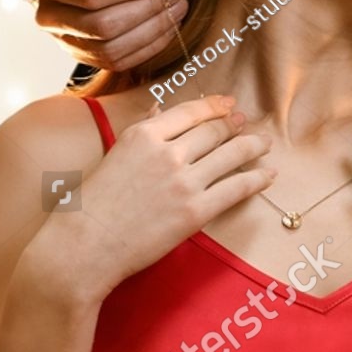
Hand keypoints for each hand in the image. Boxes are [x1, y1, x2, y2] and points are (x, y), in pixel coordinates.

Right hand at [31, 0, 187, 70]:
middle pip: (103, 27)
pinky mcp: (85, 56)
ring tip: (178, 7)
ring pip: (112, 49)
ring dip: (153, 30)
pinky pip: (118, 62)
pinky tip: (171, 25)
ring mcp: (66, 41)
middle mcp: (48, 17)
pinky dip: (149, 47)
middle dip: (147, 9)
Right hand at [56, 95, 274, 301]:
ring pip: (231, 154)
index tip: (229, 104)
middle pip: (214, 131)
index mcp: (143, 135)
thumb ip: (140, 132)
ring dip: (253, 146)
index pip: (190, 112)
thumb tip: (157, 110)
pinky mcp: (195, 211)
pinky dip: (257, 180)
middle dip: (235, 125)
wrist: (83, 247)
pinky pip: (236, 188)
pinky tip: (268, 175)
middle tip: (246, 123)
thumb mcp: (112, 156)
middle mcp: (167, 153)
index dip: (215, 106)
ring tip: (264, 144)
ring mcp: (184, 182)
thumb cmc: (89, 206)